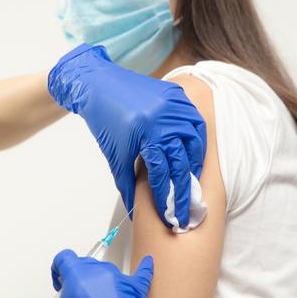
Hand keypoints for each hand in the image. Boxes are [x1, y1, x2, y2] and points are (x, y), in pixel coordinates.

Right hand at [17, 250, 179, 297]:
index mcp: (78, 275)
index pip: (64, 258)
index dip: (57, 269)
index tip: (58, 282)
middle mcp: (100, 273)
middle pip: (84, 263)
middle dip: (76, 277)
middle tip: (72, 297)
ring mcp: (121, 281)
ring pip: (106, 271)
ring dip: (98, 280)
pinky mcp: (138, 292)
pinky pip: (142, 274)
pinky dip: (143, 269)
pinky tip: (147, 263)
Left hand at [48, 43, 205, 227]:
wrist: (100, 85)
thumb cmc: (105, 120)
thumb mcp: (115, 154)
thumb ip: (126, 183)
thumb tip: (134, 210)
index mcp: (147, 134)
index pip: (163, 171)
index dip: (165, 195)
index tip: (169, 213)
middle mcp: (164, 118)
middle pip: (181, 160)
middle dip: (183, 188)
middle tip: (184, 208)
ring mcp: (174, 105)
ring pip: (195, 140)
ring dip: (194, 163)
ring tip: (191, 181)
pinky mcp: (176, 95)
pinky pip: (194, 120)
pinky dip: (196, 139)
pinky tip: (192, 154)